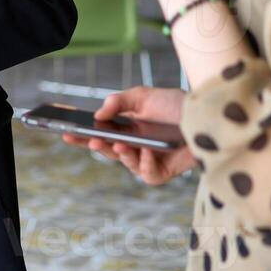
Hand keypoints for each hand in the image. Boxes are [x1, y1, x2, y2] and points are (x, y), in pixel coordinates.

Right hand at [59, 87, 194, 185]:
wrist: (205, 113)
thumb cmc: (175, 105)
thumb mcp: (142, 96)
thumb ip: (117, 102)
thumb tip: (97, 115)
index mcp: (127, 129)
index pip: (100, 134)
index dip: (81, 135)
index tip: (65, 132)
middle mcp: (135, 146)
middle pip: (108, 151)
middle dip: (96, 146)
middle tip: (89, 139)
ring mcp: (149, 160)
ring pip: (126, 164)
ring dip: (121, 155)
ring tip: (119, 144)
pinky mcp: (164, 171)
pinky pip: (147, 174)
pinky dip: (144, 164)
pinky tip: (146, 151)